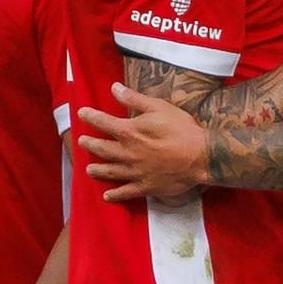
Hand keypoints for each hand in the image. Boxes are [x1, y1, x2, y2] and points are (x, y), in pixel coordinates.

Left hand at [78, 83, 208, 201]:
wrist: (201, 156)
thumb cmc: (182, 129)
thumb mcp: (159, 107)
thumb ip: (134, 99)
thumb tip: (114, 88)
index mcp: (130, 132)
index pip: (103, 122)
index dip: (90, 117)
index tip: (81, 113)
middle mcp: (127, 153)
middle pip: (102, 149)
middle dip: (89, 145)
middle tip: (82, 142)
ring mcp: (135, 172)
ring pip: (110, 171)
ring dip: (97, 170)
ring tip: (89, 169)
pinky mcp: (146, 186)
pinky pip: (126, 192)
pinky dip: (115, 195)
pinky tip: (107, 195)